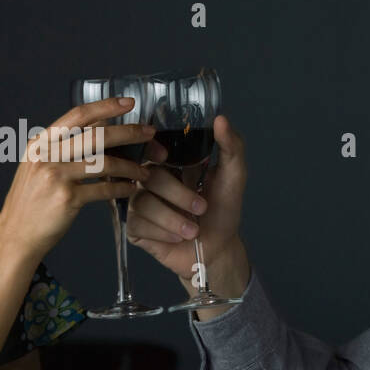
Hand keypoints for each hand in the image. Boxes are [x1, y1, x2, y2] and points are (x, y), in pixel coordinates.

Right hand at [0, 97, 152, 260]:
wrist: (16, 234)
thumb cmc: (31, 201)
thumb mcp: (38, 166)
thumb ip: (62, 147)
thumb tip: (99, 128)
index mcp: (40, 143)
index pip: (77, 115)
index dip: (106, 106)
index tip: (129, 102)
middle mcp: (47, 155)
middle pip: (97, 135)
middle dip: (129, 132)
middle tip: (150, 133)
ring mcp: (57, 176)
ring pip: (105, 163)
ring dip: (131, 166)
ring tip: (145, 171)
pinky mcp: (68, 199)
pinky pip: (104, 188)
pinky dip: (122, 188)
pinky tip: (131, 189)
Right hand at [127, 114, 248, 296]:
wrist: (218, 249)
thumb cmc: (224, 211)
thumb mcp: (234, 177)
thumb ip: (231, 147)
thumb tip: (221, 119)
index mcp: (170, 164)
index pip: (149, 147)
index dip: (151, 149)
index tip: (165, 157)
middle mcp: (150, 181)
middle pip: (149, 177)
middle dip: (178, 194)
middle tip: (202, 208)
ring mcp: (140, 204)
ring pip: (142, 203)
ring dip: (172, 219)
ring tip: (193, 230)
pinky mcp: (135, 228)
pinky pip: (138, 225)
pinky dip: (163, 233)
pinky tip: (178, 238)